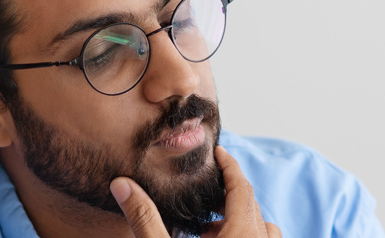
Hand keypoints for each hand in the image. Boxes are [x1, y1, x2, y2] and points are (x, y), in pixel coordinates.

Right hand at [110, 145, 281, 237]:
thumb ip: (145, 219)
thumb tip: (122, 185)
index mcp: (242, 235)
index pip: (242, 188)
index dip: (229, 167)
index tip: (219, 153)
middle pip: (251, 206)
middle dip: (228, 195)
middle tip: (204, 193)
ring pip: (262, 228)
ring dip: (239, 220)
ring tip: (211, 228)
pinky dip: (245, 236)